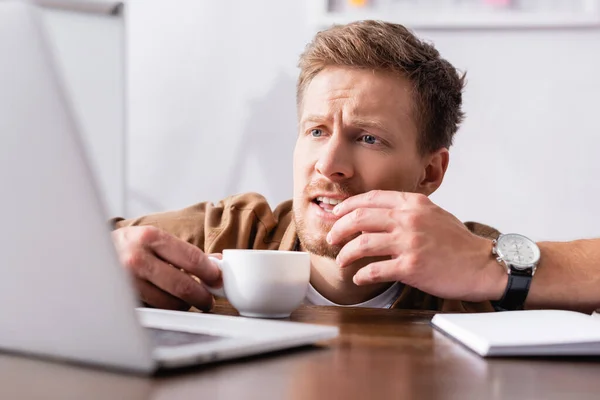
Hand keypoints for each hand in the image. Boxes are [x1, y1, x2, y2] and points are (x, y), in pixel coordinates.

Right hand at [111, 226, 221, 310]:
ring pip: (169, 302)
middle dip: (201, 296)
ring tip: (185, 299)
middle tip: (207, 299)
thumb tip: (217, 262)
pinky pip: (154, 309)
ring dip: (183, 304)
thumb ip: (185, 251)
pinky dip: (165, 308)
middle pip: (182, 285)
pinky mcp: (121, 298)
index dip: (210, 272)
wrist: (88, 252)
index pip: (191, 257)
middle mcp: (137, 258)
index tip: (217, 279)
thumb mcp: (154, 239)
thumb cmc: (128, 246)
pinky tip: (166, 301)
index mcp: (150, 237)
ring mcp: (127, 281)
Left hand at [327, 190, 505, 301]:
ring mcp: (410, 242)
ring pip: (362, 244)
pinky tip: (358, 278)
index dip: (347, 206)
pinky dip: (361, 275)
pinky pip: (375, 270)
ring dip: (345, 254)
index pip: (370, 198)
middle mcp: (409, 219)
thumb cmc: (457, 242)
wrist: (482, 265)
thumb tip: (376, 212)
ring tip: (341, 261)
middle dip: (338, 229)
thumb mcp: (433, 213)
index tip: (336, 215)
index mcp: (413, 203)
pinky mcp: (412, 266)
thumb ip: (406, 210)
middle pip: (359, 218)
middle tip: (331, 239)